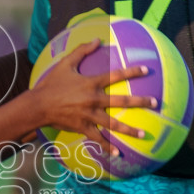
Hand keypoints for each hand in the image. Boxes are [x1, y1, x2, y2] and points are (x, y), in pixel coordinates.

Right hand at [27, 40, 155, 153]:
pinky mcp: (82, 127)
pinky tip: (117, 153)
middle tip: (155, 103)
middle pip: (121, 101)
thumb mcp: (65, 64)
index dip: (132, 71)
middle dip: (140, 102)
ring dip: (129, 129)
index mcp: (91, 83)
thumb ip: (82, 51)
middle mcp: (93, 99)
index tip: (146, 70)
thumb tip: (97, 39)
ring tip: (143, 134)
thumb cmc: (51, 84)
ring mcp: (89, 115)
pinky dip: (107, 147)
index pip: (116, 75)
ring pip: (113, 124)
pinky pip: (97, 138)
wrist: (38, 105)